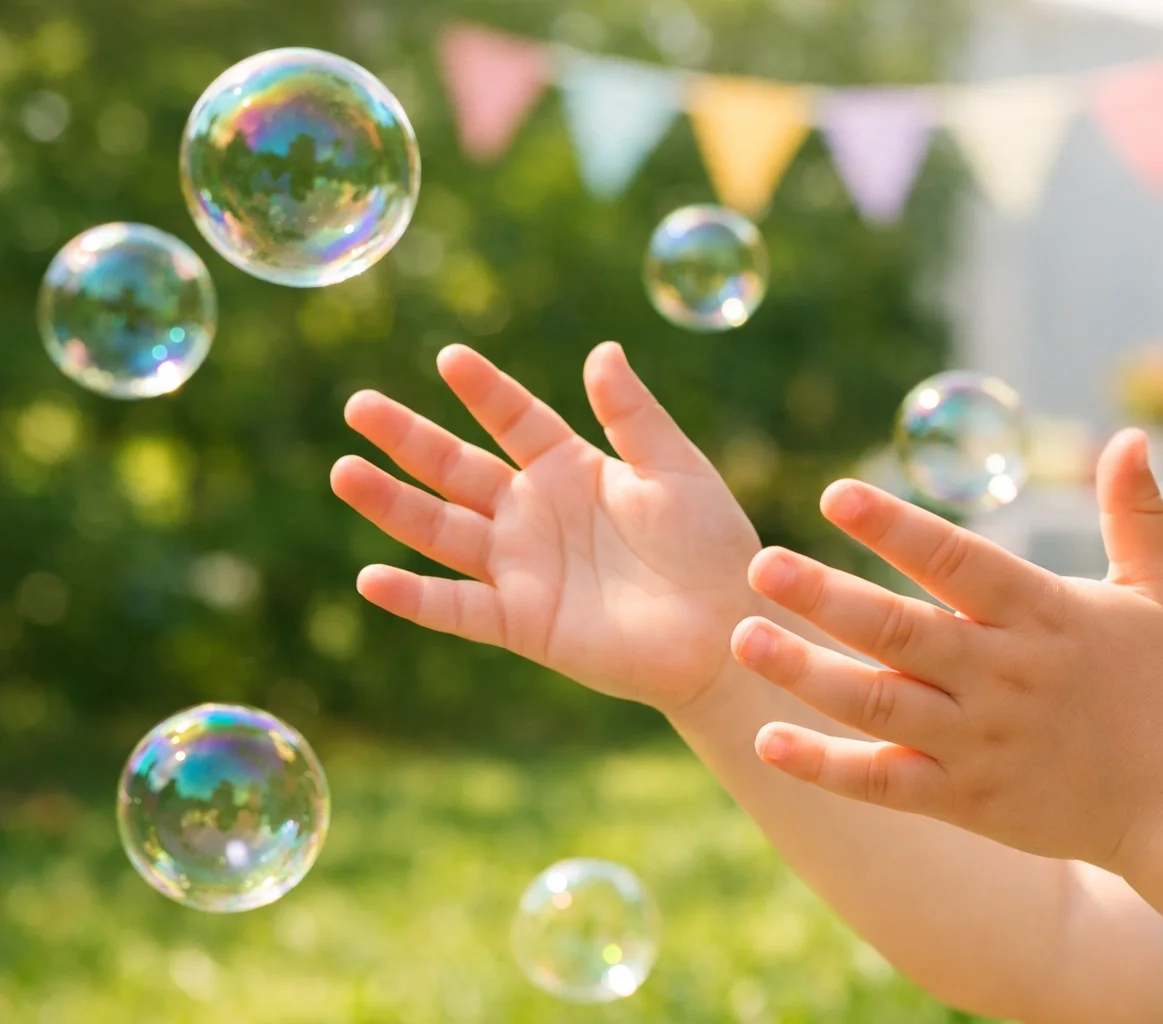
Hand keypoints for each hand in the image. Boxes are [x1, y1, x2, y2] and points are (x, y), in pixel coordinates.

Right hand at [330, 342, 761, 713]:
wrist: (728, 626)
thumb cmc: (712, 543)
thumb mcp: (676, 468)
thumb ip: (633, 416)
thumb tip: (601, 349)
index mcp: (571, 467)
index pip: (514, 418)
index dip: (484, 390)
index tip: (451, 358)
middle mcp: (535, 513)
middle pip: (457, 469)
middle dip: (408, 439)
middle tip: (359, 406)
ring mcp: (523, 568)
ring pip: (443, 530)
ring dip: (392, 505)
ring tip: (344, 471)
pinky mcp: (523, 622)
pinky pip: (458, 609)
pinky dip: (415, 597)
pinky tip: (371, 577)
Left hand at [729, 429, 1162, 871]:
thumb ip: (1136, 511)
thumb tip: (1132, 432)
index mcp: (1044, 615)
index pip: (958, 561)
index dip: (895, 527)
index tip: (836, 496)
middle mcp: (1005, 676)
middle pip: (900, 632)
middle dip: (826, 598)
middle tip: (759, 565)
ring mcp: (982, 741)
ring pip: (878, 705)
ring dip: (806, 673)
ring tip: (744, 639)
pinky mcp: (969, 799)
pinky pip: (884, 784)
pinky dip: (825, 767)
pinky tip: (768, 740)